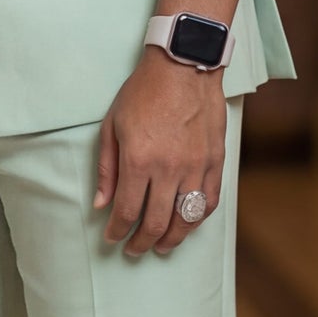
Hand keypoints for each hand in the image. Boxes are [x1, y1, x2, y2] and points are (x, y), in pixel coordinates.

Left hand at [93, 48, 225, 255]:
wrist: (183, 66)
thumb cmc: (143, 92)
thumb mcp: (112, 126)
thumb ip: (107, 168)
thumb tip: (101, 204)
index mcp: (139, 160)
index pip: (127, 211)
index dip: (118, 232)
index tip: (112, 239)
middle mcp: (169, 169)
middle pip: (156, 222)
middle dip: (142, 242)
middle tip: (134, 249)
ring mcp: (196, 167)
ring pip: (186, 219)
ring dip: (172, 238)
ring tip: (161, 246)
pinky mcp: (216, 161)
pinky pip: (209, 201)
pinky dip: (197, 219)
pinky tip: (187, 223)